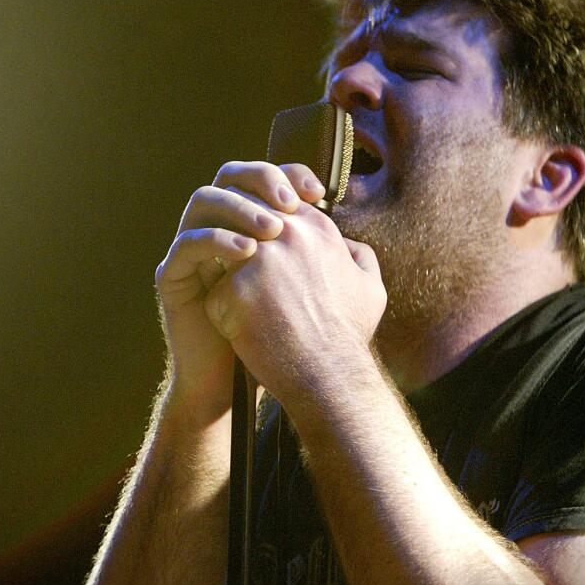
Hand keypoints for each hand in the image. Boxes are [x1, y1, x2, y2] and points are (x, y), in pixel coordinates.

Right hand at [155, 161, 327, 418]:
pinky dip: (217, 240)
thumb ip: (327, 265)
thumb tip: (352, 240)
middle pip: (230, 175)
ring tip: (271, 230)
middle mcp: (218, 229)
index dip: (290, 174)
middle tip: (289, 204)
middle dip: (261, 179)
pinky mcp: (173, 276)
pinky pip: (187, 243)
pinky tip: (247, 253)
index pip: (264, 177)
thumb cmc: (278, 339)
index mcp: (248, 225)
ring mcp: (193, 250)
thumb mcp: (312, 295)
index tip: (319, 193)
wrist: (241, 384)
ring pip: (204, 199)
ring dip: (239, 207)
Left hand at [202, 177, 386, 407]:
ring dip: (230, 277)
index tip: (266, 257)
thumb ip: (359, 256)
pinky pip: (215, 292)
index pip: (276, 208)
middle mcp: (286, 236)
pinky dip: (224, 313)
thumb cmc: (348, 335)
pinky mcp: (232, 289)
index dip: (266, 232)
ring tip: (244, 306)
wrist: (329, 375)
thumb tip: (346, 244)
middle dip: (240, 247)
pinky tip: (242, 333)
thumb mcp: (370, 288)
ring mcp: (257, 260)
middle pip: (246, 223)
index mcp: (316, 230)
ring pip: (226, 255)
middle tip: (246, 279)